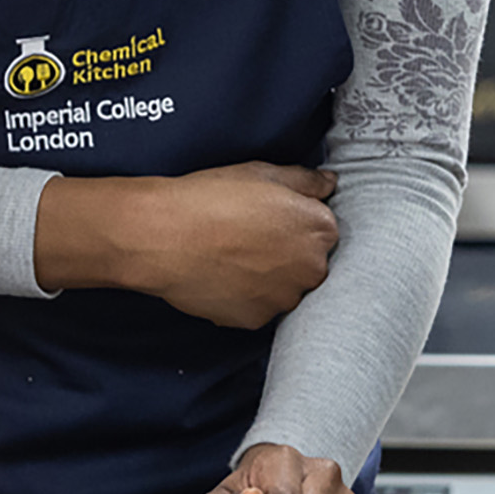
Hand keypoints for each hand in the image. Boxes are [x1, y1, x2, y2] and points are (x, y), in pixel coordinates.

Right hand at [41, 164, 336, 327]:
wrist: (166, 235)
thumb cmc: (213, 197)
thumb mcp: (264, 172)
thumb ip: (306, 181)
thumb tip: (329, 183)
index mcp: (320, 229)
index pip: (325, 229)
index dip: (296, 221)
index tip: (272, 217)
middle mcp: (312, 269)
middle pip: (310, 263)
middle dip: (288, 253)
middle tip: (249, 237)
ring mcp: (284, 299)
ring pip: (284, 288)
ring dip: (268, 277)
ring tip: (232, 257)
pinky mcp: (256, 320)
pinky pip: (258, 306)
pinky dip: (245, 295)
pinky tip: (222, 275)